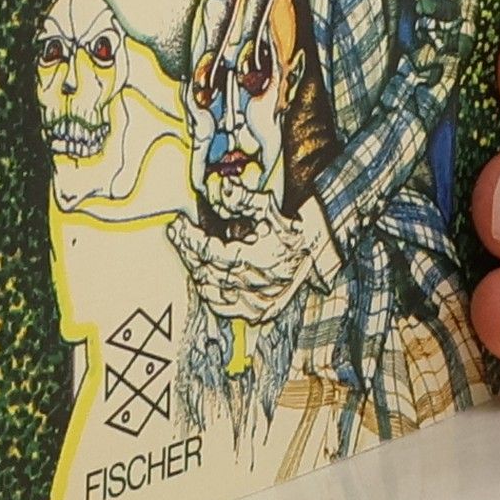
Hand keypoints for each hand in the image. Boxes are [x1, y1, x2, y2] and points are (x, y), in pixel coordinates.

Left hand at [166, 188, 314, 324]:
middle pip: (205, 270)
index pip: (209, 251)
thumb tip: (223, 187)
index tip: (178, 225)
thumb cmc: (296, 233)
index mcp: (256, 259)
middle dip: (188, 250)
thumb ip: (244, 198)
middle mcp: (254, 284)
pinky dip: (210, 293)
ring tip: (190, 253)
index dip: (189, 238)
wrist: (320, 257)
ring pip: (210, 289)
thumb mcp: (271, 210)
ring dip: (196, 270)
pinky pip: (222, 307)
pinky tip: (205, 279)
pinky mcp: (256, 312)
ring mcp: (255, 302)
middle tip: (180, 235)